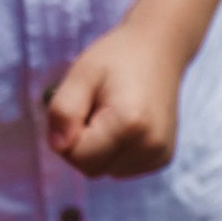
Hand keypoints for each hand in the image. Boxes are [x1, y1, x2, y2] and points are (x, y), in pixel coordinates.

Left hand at [47, 21, 184, 179]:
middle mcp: (149, 145)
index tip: (80, 107)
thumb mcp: (81, 74)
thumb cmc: (117, 58)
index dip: (69, 134)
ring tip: (112, 115)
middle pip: (91, 169)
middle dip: (83, 145)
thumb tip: (58, 147)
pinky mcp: (163, 159)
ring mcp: (159, 155)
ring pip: (106, 171)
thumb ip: (63, 110)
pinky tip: (125, 126)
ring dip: (100, 150)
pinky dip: (116, 153)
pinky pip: (122, 169)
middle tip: (94, 109)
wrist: (160, 48)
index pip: (78, 157)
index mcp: (130, 124)